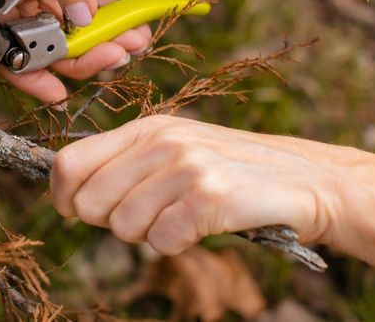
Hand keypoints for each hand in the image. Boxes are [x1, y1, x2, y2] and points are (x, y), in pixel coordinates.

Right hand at [0, 0, 152, 103]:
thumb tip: (76, 24)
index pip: (4, 33)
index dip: (27, 70)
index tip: (58, 93)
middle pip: (41, 34)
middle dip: (78, 57)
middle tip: (117, 61)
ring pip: (67, 19)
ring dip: (100, 39)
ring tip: (136, 45)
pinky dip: (108, 15)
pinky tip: (135, 23)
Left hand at [50, 115, 357, 253]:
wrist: (310, 181)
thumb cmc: (235, 172)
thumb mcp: (177, 152)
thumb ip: (127, 166)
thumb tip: (68, 194)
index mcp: (147, 128)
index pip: (68, 163)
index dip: (64, 197)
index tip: (79, 212)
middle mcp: (162, 141)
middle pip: (90, 202)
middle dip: (112, 223)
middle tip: (153, 217)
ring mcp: (187, 167)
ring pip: (125, 228)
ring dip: (152, 235)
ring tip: (185, 218)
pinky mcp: (211, 197)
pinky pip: (163, 242)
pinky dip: (179, 245)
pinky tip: (205, 227)